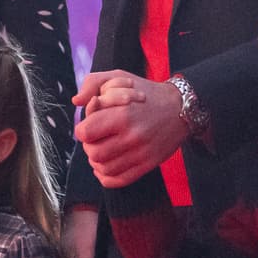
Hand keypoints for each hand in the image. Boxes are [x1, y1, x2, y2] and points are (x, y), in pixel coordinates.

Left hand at [73, 70, 186, 187]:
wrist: (181, 108)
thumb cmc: (144, 93)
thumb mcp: (118, 78)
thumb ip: (93, 83)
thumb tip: (76, 101)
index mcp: (123, 114)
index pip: (85, 133)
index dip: (82, 129)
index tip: (89, 126)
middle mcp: (132, 136)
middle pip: (93, 153)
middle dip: (89, 146)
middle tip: (96, 139)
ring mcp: (141, 153)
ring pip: (103, 169)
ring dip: (97, 161)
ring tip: (102, 150)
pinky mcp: (148, 165)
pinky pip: (118, 180)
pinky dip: (106, 176)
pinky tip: (106, 165)